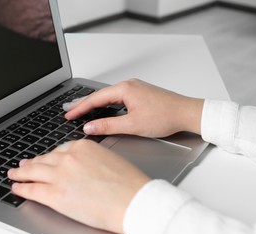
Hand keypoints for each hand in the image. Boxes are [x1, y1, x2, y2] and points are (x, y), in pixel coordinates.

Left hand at [8, 139, 150, 233]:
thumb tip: (81, 166)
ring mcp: (59, 175)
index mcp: (82, 147)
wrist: (133, 201)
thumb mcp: (109, 160)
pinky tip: (17, 188)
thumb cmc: (128, 184)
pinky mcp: (55, 195)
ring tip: (14, 175)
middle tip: (23, 165)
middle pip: (44, 160)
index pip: (59, 151)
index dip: (49, 157)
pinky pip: (32, 190)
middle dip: (32, 163)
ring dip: (21, 174)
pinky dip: (22, 188)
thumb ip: (90, 159)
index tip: (44, 159)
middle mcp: (68, 158)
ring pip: (33, 172)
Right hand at [64, 78, 203, 137]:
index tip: (68, 114)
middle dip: (83, 103)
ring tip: (80, 109)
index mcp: (125, 89)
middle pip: (100, 95)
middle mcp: (129, 85)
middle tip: (69, 110)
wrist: (187, 113)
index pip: (95, 99)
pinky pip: (117, 97)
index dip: (79, 108)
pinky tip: (102, 108)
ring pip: (108, 96)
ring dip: (94, 103)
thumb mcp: (133, 125)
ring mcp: (135, 88)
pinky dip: (106, 103)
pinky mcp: (140, 93)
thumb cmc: (165, 116)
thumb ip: (108, 126)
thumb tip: (90, 127)